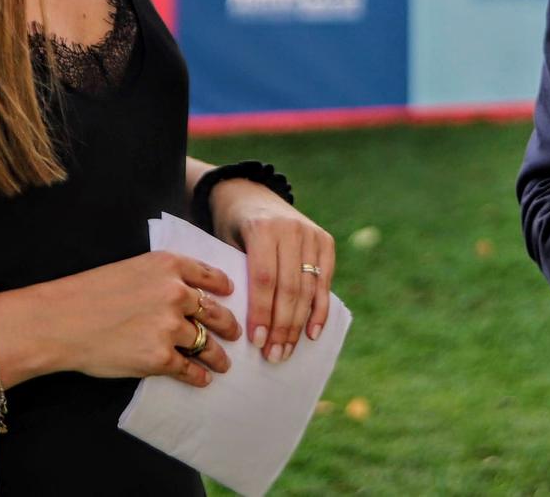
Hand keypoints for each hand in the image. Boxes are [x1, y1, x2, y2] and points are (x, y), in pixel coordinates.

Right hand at [40, 251, 239, 387]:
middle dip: (229, 325)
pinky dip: (199, 375)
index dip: (223, 286)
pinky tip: (202, 379)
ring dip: (218, 356)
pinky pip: (189, 368)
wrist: (61, 321)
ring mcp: (170, 326)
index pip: (209, 275)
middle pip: (216, 311)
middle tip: (235, 333)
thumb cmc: (88, 294)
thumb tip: (184, 294)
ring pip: (207, 343)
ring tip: (223, 364)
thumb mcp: (131, 269)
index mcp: (168, 266)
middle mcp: (176, 293)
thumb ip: (161, 277)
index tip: (230, 294)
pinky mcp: (160, 357)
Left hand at [210, 180, 335, 362]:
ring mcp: (311, 233)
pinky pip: (324, 281)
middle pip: (289, 287)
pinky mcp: (325, 240)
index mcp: (263, 228)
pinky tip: (312, 333)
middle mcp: (291, 229)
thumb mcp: (224, 242)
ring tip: (287, 351)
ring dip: (298, 325)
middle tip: (273, 355)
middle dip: (282, 326)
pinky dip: (319, 309)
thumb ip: (236, 275)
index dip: (262, 312)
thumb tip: (239, 324)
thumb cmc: (231, 227)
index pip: (265, 278)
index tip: (257, 341)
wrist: (250, 193)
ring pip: (308, 288)